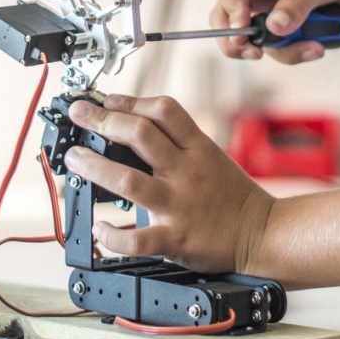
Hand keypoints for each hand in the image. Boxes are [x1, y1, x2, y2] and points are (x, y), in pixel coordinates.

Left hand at [64, 93, 273, 273]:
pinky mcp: (176, 237)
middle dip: (103, 120)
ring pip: (128, 180)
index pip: (164, 110)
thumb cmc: (235, 196)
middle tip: (79, 114)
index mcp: (198, 148)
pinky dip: (112, 235)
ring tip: (75, 159)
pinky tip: (99, 230)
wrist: (264, 233)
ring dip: (94, 167)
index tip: (106, 99)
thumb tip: (135, 130)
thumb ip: (179, 145)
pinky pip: (137, 239)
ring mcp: (179, 204)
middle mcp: (186, 171)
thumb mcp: (212, 157)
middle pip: (140, 134)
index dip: (131, 100)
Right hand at [209, 0, 339, 64]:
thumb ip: (297, 3)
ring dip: (281, 50)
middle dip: (236, 39)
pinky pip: (276, 45)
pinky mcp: (280, 24)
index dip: (230, 8)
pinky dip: (294, 51)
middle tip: (254, 54)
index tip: (244, 30)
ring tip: (314, 48)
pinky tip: (316, 47)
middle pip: (225, 15)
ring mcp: (267, 7)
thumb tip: (274, 28)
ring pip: (254, 38)